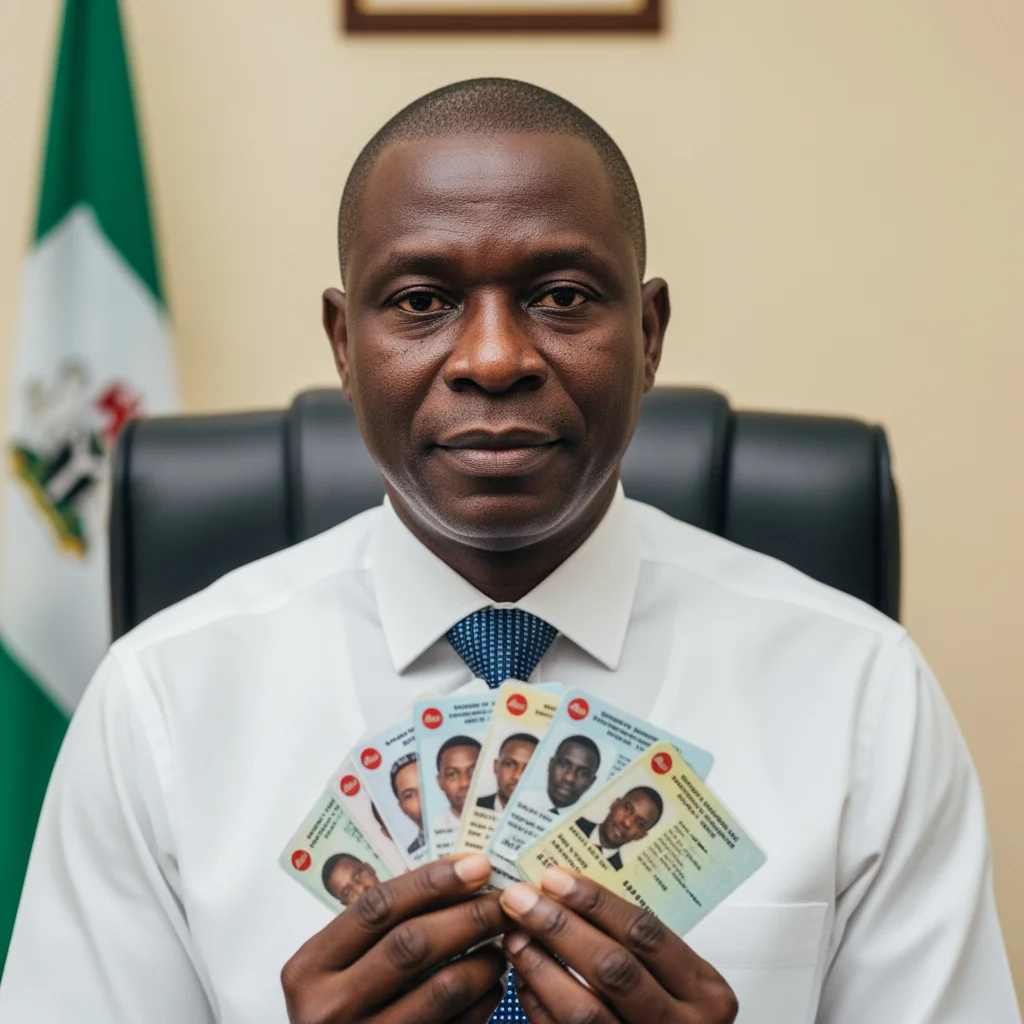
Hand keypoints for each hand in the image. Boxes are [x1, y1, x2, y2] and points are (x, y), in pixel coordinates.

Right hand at [282, 853, 509, 1023]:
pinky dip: (482, 1001)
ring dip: (483, 959)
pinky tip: (492, 984)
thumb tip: (451, 879)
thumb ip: (375, 932)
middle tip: (505, 899)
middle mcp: (332, 1007)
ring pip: (442, 988)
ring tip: (502, 942)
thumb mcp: (333, 968)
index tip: (477, 865)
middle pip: (413, 944)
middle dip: (469, 915)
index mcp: (310, 968)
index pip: (378, 907)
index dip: (432, 881)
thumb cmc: (335, 1010)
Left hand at [499, 867, 737, 1022]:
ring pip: (584, 1010)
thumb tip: (569, 890)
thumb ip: (638, 944)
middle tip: (520, 899)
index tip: (554, 877)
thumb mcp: (679, 979)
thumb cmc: (673, 1015)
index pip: (645, 933)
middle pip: (613, 968)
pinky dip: (538, 1005)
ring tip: (514, 935)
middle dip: (560, 927)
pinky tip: (523, 977)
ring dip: (541, 966)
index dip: (596, 902)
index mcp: (705, 992)